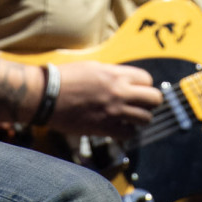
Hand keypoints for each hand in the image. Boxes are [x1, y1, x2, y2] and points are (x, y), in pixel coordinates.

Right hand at [50, 61, 164, 139]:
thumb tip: (123, 79)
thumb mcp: (92, 67)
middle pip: (154, 98)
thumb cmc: (65, 78)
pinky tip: (119, 127)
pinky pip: (129, 133)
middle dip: (150, 102)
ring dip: (140, 118)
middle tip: (140, 105)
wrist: (46, 95)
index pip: (147, 79)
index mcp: (115, 74)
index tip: (137, 90)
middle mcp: (119, 91)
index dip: (144, 86)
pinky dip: (127, 132)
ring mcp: (113, 110)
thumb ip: (111, 73)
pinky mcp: (105, 127)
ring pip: (146, 118)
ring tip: (130, 117)